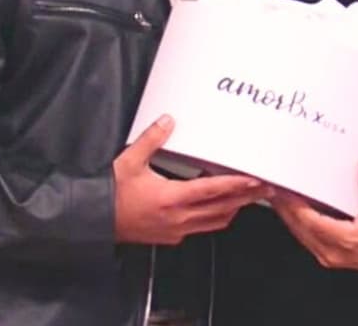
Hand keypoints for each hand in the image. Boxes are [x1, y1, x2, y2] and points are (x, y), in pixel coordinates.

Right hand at [114, 115, 272, 244]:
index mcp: (172, 199)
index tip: (256, 179)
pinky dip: (214, 217)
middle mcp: (179, 218)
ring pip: (214, 222)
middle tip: (265, 189)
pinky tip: (216, 207)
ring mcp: (176, 230)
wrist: (93, 219)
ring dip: (232, 209)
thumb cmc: (111, 193)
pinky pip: (201, 228)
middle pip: (223, 209)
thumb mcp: (130, 161)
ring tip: (246, 197)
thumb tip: (168, 121)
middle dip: (245, 198)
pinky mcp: (170, 237)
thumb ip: (152, 140)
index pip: (214, 191)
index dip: (238, 185)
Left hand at [270, 151, 357, 273]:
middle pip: (298, 227)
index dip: (291, 204)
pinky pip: (307, 238)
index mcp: (345, 239)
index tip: (281, 187)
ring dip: (288, 215)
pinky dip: (298, 223)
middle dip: (282, 206)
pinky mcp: (331, 256)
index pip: (308, 220)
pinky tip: (294, 210)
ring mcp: (330, 256)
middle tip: (271, 185)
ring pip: (300, 234)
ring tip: (277, 194)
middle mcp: (333, 251)